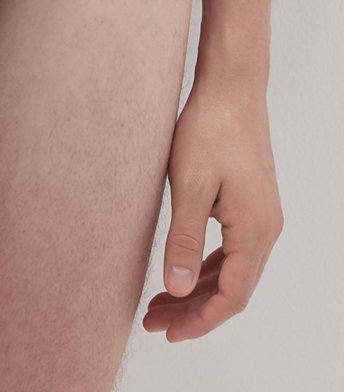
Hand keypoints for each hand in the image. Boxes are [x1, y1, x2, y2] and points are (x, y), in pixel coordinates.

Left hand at [142, 79, 283, 341]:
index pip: (230, 296)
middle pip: (232, 289)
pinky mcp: (250, 202)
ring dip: (197, 289)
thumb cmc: (211, 128)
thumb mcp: (190, 185)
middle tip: (152, 321)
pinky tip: (180, 269)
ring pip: (231, 270)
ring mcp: (260, 215)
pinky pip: (231, 250)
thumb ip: (183, 239)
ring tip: (159, 302)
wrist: (231, 86)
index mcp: (255, 230)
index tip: (166, 331)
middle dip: (193, 310)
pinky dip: (205, 266)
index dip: (198, 320)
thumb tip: (175, 289)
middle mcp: (265, 228)